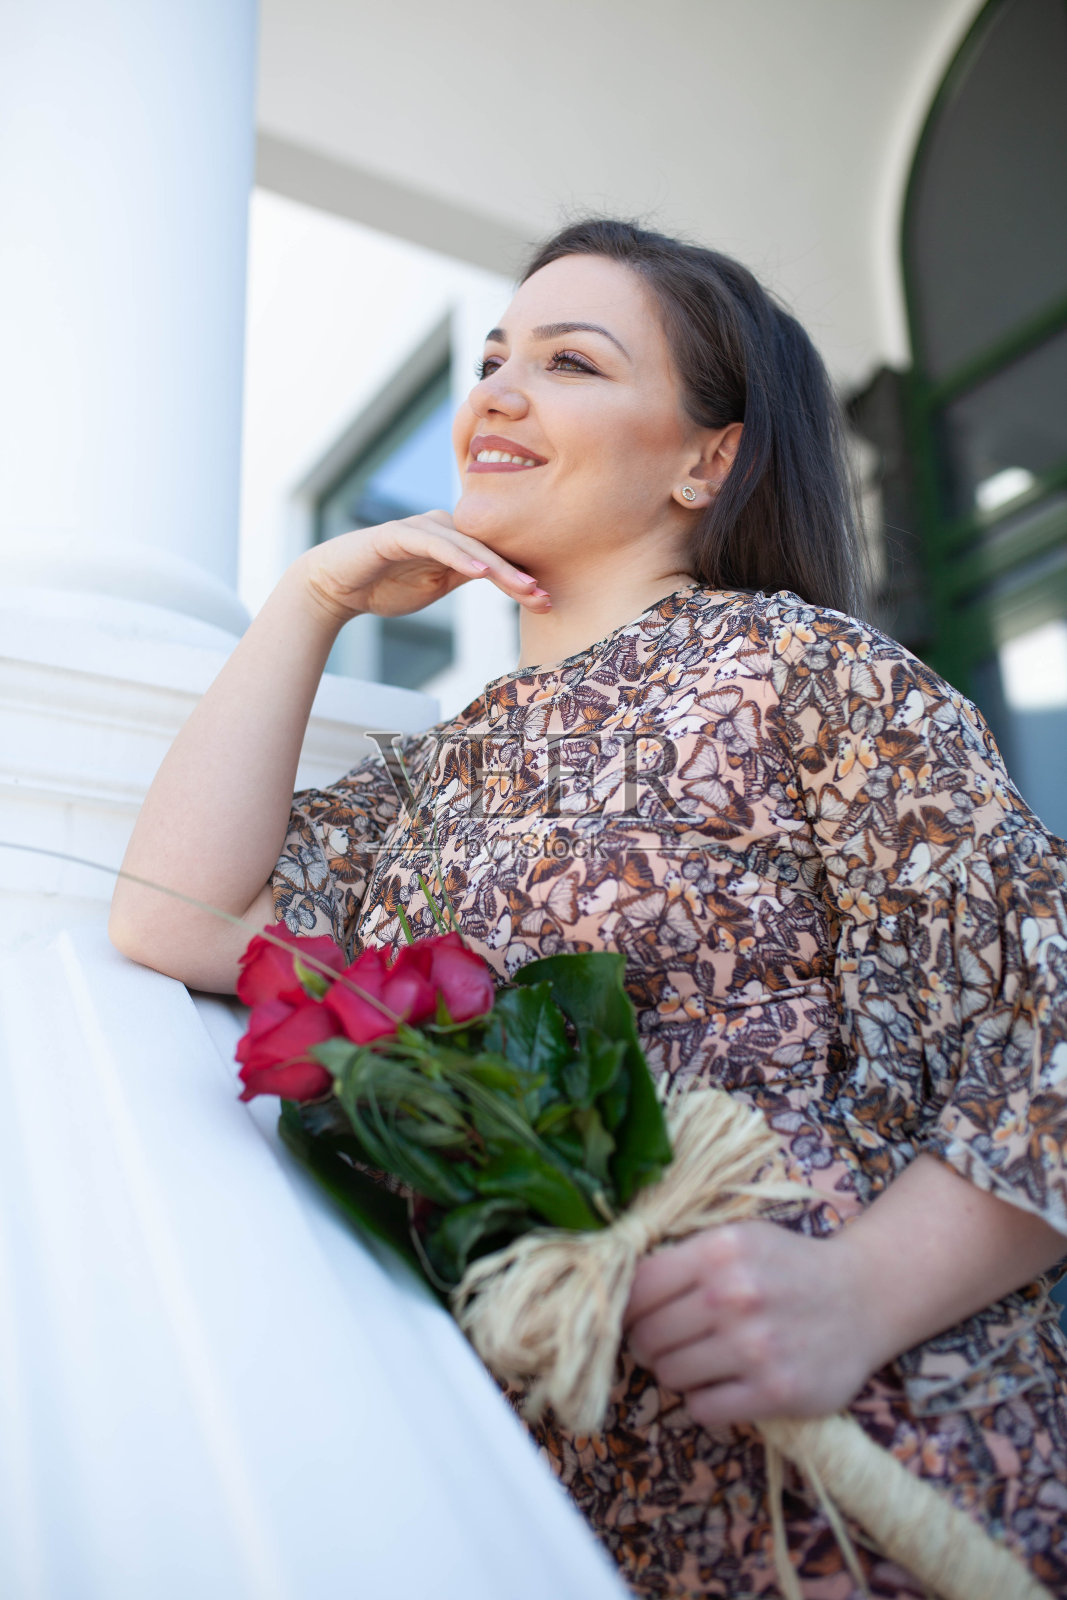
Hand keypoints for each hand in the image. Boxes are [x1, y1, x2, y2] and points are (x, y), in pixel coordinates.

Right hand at [292, 509, 550, 625]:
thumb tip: (506, 579)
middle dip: (517, 575)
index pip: (494, 558)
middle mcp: (441, 526)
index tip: (547, 603)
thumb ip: (465, 574)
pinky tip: (481, 572)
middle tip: (544, 598)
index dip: (520, 579)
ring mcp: (419, 527)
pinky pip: (435, 544)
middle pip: (488, 549)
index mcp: (453, 539)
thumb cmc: (384, 585)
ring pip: (467, 546)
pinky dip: (459, 557)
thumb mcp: (436, 585)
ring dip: (496, 567)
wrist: (335, 586)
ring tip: (522, 587)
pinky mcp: (397, 534)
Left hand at [623, 1221, 877, 1428]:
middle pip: (648, 1336)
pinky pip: (703, 1409)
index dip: (627, 1307)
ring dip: (676, 1373)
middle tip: (666, 1343)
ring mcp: (755, 1347)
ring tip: (699, 1360)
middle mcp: (735, 1295)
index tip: (636, 1316)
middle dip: (648, 1344)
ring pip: (670, 1374)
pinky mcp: (775, 1392)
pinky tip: (723, 1384)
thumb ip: (683, 1258)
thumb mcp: (738, 1239)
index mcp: (720, 1250)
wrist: (863, 1298)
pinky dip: (704, 1402)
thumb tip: (615, 1286)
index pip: (638, 1287)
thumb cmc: (787, 1266)